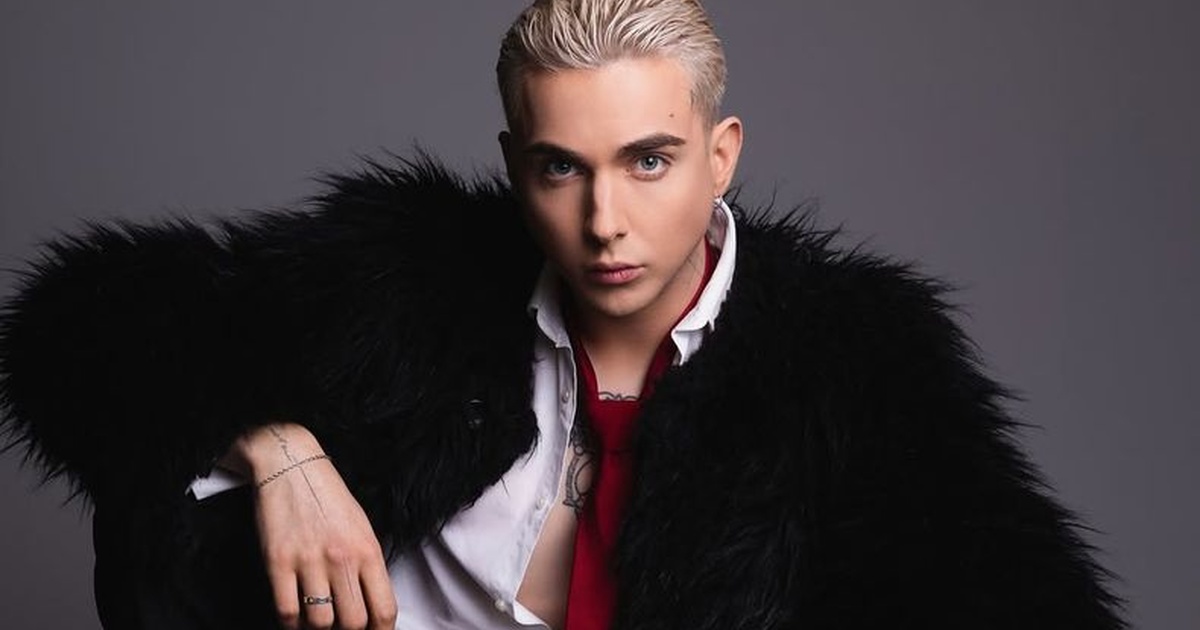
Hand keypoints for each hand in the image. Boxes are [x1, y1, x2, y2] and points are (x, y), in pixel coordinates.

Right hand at [235, 423, 396, 629]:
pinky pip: (286, 612)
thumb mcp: (362, 528)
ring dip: (318, 629)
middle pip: (353, 624)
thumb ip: (368, 567)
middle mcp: (342, 558)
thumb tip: (371, 608)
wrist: (292, 466)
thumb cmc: (329, 499)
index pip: (384, 610)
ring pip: (319, 624)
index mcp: (368, 550)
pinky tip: (294, 617)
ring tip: (316, 620)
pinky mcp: (278, 562)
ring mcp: (309, 561)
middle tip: (340, 625)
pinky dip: (290, 624)